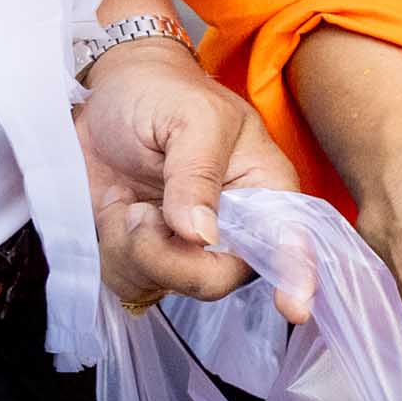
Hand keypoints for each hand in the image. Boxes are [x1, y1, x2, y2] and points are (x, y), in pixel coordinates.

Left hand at [75, 41, 304, 318]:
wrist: (106, 94)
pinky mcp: (145, 255)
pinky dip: (109, 252)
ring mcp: (187, 248)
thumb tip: (201, 235)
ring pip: (164, 286)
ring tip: (126, 202)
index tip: (294, 308)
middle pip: (216, 279)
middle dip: (167, 258)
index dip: (295, 278)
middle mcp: (233, 229)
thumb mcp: (191, 117)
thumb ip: (197, 174)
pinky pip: (128, 282)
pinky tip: (114, 213)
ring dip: (130, 248)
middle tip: (138, 216)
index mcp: (265, 191)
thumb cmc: (163, 93)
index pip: (289, 243)